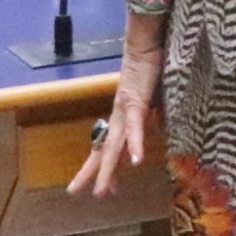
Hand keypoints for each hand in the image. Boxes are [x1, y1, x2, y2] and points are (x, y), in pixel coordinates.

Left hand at [68, 42, 161, 195]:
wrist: (147, 42)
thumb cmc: (152, 65)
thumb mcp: (154, 96)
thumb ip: (153, 113)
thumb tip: (161, 127)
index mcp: (122, 116)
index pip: (108, 145)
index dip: (104, 166)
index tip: (105, 188)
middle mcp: (118, 116)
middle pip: (102, 150)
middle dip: (90, 173)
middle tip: (73, 193)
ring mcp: (125, 110)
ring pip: (113, 146)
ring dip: (107, 170)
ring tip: (101, 191)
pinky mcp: (136, 101)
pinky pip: (136, 127)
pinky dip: (136, 145)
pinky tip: (137, 162)